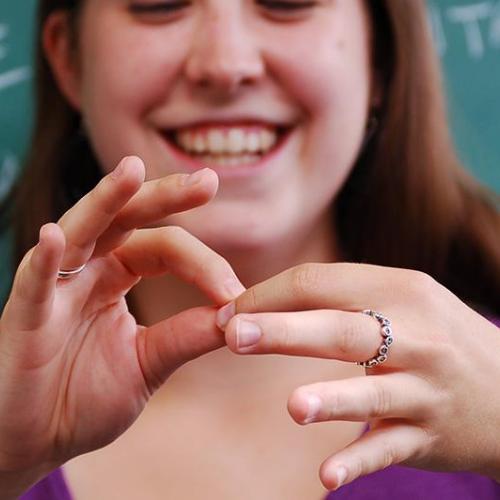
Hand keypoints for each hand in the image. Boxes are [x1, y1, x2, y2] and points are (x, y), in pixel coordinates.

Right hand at [0, 157, 243, 479]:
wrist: (34, 440)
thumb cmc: (84, 398)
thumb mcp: (150, 363)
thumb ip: (187, 335)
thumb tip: (239, 314)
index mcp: (117, 276)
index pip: (165, 248)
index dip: (205, 265)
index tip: (238, 294)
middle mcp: (87, 271)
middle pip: (128, 219)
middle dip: (165, 197)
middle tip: (207, 180)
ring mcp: (54, 288)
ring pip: (81, 231)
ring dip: (106, 200)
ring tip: (132, 170)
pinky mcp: (24, 316)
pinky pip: (33, 282)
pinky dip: (45, 260)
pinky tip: (56, 236)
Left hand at [216, 263, 499, 489]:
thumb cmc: (436, 334)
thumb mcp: (403, 299)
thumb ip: (342, 298)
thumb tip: (266, 304)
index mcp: (399, 290)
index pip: (321, 283)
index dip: (269, 296)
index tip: (229, 313)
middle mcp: (416, 336)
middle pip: (341, 329)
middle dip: (285, 331)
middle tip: (234, 335)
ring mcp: (424, 389)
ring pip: (372, 393)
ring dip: (331, 400)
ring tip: (294, 406)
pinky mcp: (430, 435)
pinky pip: (390, 448)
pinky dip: (359, 461)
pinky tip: (327, 475)